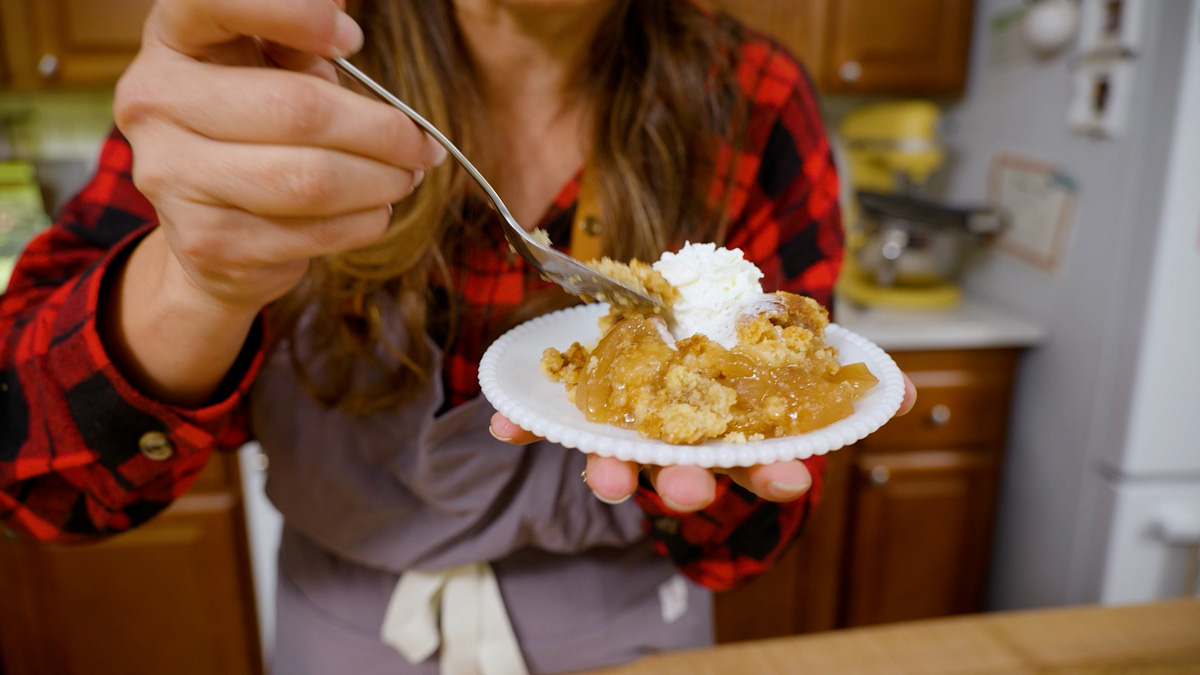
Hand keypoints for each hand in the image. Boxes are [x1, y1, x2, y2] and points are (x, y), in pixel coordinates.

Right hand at [115, 0, 444, 311]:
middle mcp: (154, 102)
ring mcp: (172, 176)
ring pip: (310, 180)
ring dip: (381, 181)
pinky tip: (376, 209)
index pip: (216, 2)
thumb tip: (348, 7)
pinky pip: (312, 232)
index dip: (295, 15)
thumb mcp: (274, 67)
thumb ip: (306, 37)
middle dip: (382, 131)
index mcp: (173, 39)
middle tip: (422, 144)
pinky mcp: (206, 241)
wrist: (213, 231)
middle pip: (296, 111)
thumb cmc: (257, 128)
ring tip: (406, 176)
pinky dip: (365, 221)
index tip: (352, 39)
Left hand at [489, 372, 917, 512]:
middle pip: (685, 471)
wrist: (673, 305)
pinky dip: (526, 424)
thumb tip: (901, 393)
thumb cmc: (730, 334)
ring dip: (612, 472)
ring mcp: (628, 428)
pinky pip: (552, 422)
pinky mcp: (580, 409)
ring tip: (606, 477)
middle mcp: (680, 438)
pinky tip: (501, 426)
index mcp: (731, 427)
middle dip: (687, 484)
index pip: (755, 460)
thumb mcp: (781, 336)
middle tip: (689, 486)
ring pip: (619, 460)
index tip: (790, 478)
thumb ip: (829, 365)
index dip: (773, 472)